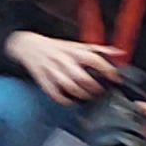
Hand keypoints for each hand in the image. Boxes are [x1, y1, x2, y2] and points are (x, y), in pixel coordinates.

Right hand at [6, 29, 121, 105]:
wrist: (27, 46)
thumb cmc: (55, 48)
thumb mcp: (76, 45)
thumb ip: (98, 50)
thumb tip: (119, 53)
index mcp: (73, 52)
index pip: (94, 60)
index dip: (108, 70)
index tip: (115, 79)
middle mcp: (63, 61)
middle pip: (82, 77)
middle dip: (94, 87)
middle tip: (100, 91)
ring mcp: (52, 71)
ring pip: (69, 86)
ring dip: (81, 94)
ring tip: (88, 96)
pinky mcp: (43, 79)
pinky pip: (54, 93)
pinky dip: (64, 99)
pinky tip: (71, 100)